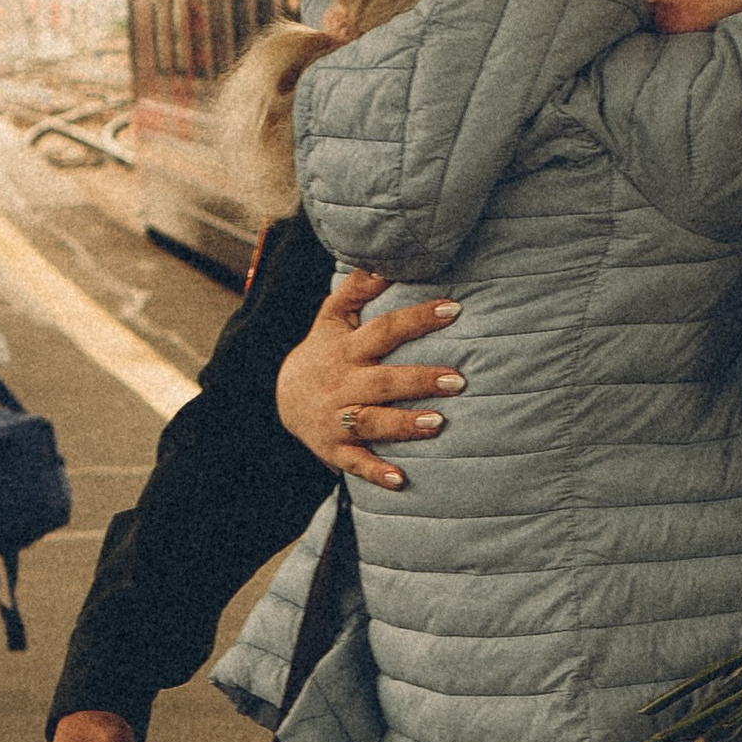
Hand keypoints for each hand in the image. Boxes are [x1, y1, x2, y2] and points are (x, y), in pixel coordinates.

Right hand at [275, 267, 465, 490]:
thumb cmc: (323, 353)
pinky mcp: (333, 448)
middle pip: (383, 380)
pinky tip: (400, 479)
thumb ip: (356, 290)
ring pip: (370, 421)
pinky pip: (355, 462)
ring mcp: (336, 418)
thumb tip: (383, 261)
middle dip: (419, 379)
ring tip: (438, 423)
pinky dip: (375, 472)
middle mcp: (342, 383)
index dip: (417, 318)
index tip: (453, 309)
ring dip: (403, 424)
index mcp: (347, 349)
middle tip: (458, 380)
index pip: (385, 329)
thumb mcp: (331, 319)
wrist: (283, 399)